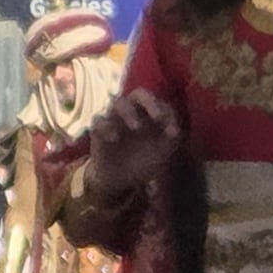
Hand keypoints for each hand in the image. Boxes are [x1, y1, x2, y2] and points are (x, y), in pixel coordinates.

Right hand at [78, 86, 181, 205]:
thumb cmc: (143, 161)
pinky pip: (98, 120)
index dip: (168, 115)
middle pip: (139, 94)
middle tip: (158, 117)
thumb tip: (175, 131)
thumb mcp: (162, 153)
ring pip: (117, 102)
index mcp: (149, 114)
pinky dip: (106, 126)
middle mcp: (132, 112)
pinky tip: (114, 139)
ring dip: (129, 112)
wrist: (119, 179)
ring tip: (136, 127)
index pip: (160, 104)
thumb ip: (171, 140)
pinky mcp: (97, 129)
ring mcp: (113, 118)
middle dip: (149, 102)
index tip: (173, 134)